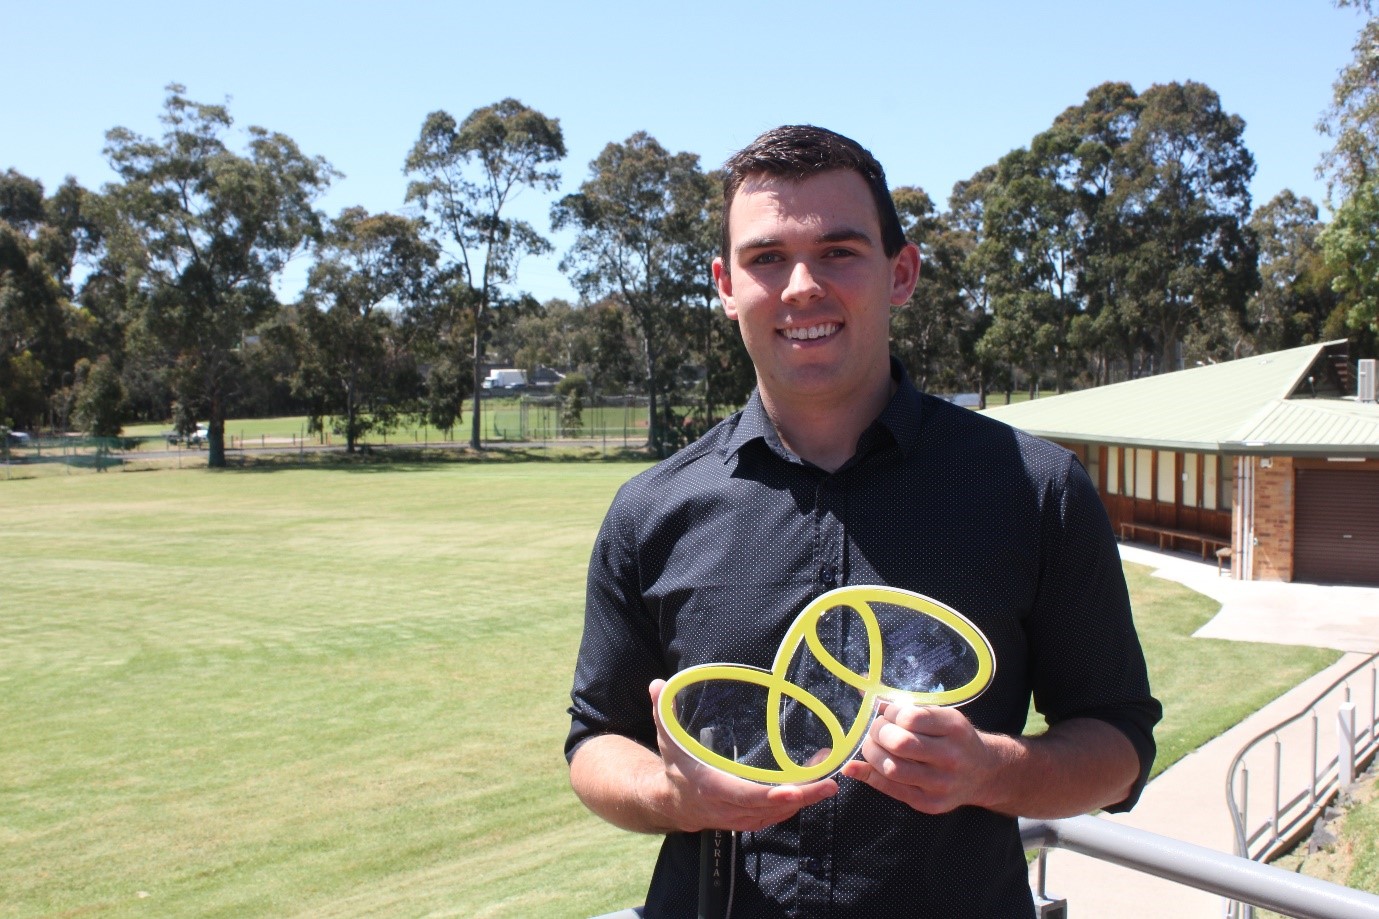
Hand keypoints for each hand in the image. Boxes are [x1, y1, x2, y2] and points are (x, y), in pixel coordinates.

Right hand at [649, 679, 837, 832]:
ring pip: (776, 814)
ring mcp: (739, 818)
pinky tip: (813, 790)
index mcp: (711, 787)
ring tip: (828, 780)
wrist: (672, 803)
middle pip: (769, 807)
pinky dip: (795, 806)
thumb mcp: (666, 738)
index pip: (745, 795)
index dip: (770, 794)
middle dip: (802, 796)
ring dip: (804, 799)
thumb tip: (657, 683)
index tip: (795, 790)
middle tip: (829, 783)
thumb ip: (663, 711)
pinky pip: (775, 817)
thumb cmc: (675, 765)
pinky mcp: (748, 821)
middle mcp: (727, 808)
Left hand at [839, 702, 1004, 813]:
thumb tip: (864, 695)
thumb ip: (906, 707)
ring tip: (872, 745)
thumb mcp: (940, 715)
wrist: (984, 773)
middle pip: (900, 744)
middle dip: (877, 732)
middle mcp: (951, 757)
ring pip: (892, 769)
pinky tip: (854, 767)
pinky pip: (890, 789)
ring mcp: (940, 783)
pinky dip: (867, 775)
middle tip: (876, 730)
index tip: (887, 714)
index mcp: (954, 728)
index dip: (890, 713)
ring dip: (871, 753)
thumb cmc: (954, 738)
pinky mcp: (929, 803)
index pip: (911, 718)